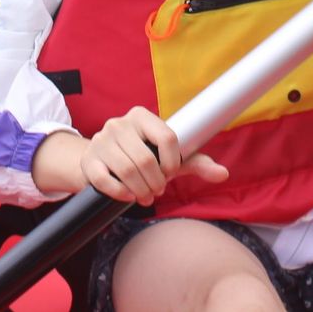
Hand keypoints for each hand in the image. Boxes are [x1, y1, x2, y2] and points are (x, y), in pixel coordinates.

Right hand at [80, 108, 227, 205]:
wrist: (101, 161)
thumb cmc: (142, 158)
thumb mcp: (169, 158)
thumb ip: (195, 162)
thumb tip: (224, 173)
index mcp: (141, 115)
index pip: (167, 137)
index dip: (173, 162)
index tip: (171, 173)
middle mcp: (119, 123)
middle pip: (146, 159)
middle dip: (156, 182)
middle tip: (158, 191)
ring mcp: (101, 140)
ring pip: (126, 170)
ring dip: (141, 190)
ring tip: (145, 196)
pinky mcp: (88, 160)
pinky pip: (104, 179)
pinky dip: (120, 193)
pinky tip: (128, 195)